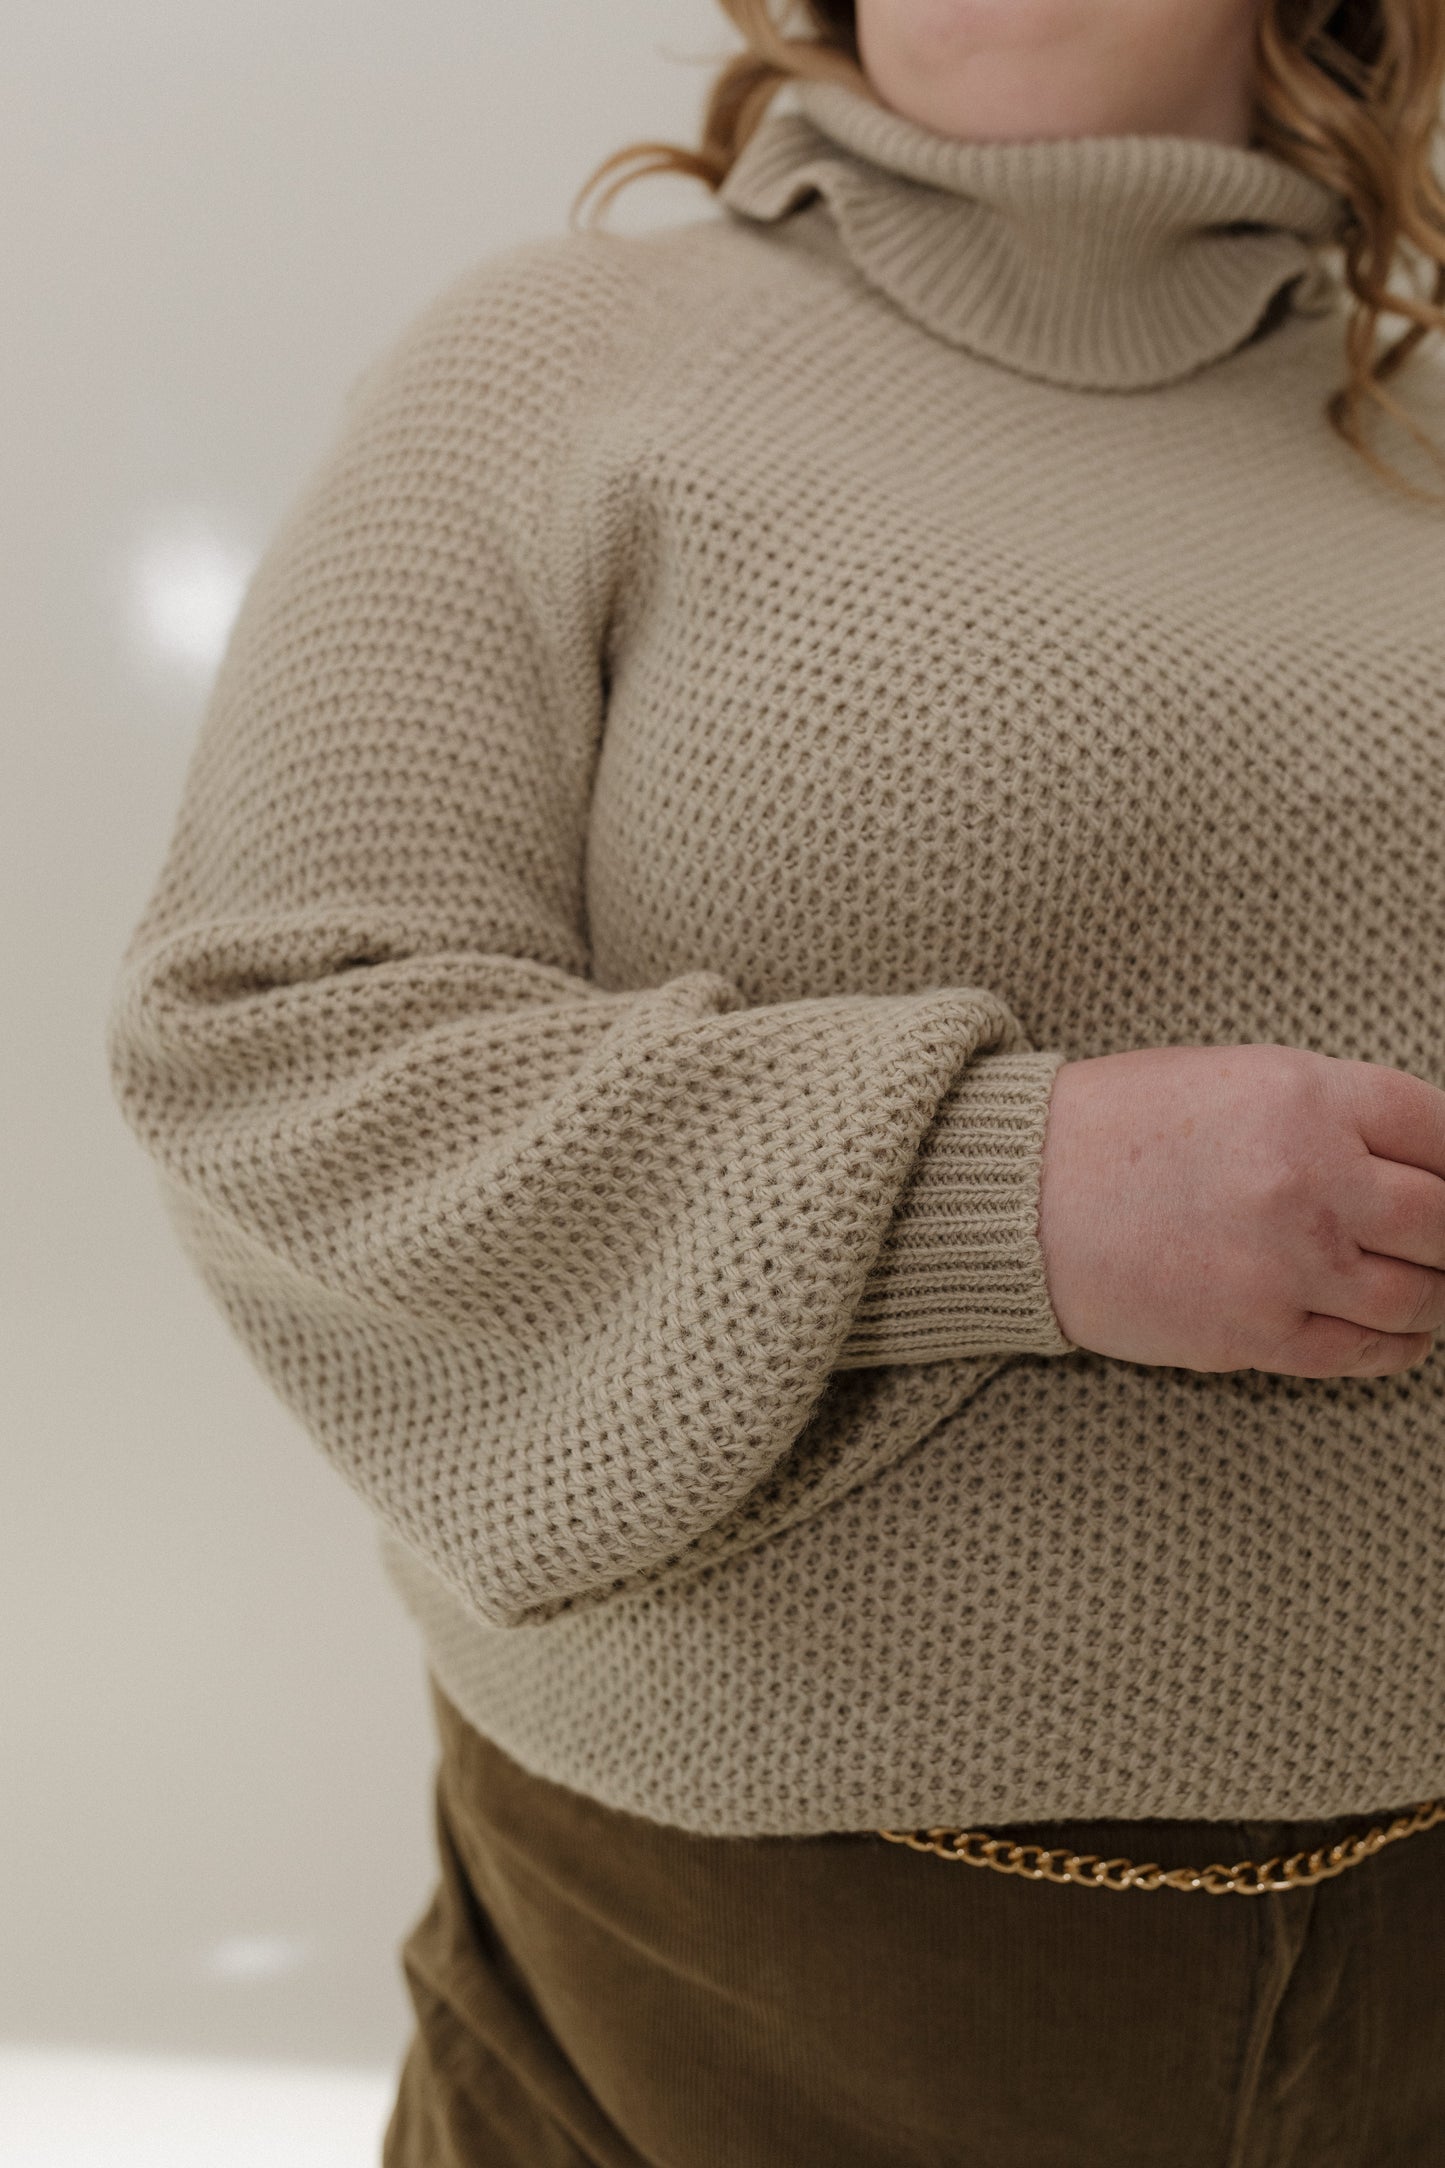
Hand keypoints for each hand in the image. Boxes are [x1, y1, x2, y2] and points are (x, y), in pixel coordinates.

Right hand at [1036, 1042, 1444, 1377]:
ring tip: (1423, 1287)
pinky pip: (1365, 1352)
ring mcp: (1288, 1263)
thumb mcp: (1239, 1079)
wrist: (1022, 1196)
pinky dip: (1398, 1345)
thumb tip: (1424, 1163)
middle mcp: (1310, 1177)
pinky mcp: (1257, 1333)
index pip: (1443, 1132)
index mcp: (1307, 1094)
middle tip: (1438, 1241)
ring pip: (1417, 1296)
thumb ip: (1333, 1112)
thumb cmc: (1122, 1128)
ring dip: (1432, 1295)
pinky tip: (1399, 1332)